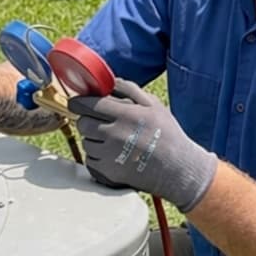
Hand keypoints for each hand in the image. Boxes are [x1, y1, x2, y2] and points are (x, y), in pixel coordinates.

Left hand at [68, 79, 216, 211]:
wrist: (178, 170)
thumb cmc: (168, 134)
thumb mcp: (154, 105)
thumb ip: (129, 89)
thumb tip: (107, 82)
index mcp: (126, 115)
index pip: (88, 104)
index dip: (79, 102)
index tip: (77, 102)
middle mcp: (115, 135)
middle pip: (82, 123)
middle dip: (88, 120)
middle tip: (100, 122)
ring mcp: (110, 156)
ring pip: (85, 142)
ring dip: (93, 139)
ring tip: (112, 140)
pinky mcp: (109, 173)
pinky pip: (90, 160)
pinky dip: (96, 156)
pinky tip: (113, 154)